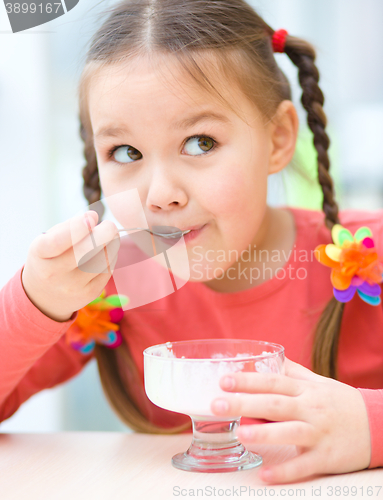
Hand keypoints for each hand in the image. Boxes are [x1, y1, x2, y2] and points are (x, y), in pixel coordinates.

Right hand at [22, 211, 119, 321]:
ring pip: (102, 260)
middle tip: (110, 225)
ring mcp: (73, 286)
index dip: (77, 228)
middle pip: (85, 252)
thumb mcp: (47, 240)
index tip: (92, 217)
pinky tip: (106, 251)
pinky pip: (108, 270)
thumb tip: (94, 217)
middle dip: (104, 234)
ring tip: (110, 237)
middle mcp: (54, 273)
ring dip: (111, 244)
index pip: (57, 242)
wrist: (44, 296)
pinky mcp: (90, 293)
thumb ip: (69, 227)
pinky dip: (111, 256)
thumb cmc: (49, 259)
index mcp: (40, 254)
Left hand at [210, 357, 370, 483]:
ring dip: (264, 434)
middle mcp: (311, 409)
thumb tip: (271, 357)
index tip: (224, 380)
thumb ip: (294, 372)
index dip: (249, 381)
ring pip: (290, 433)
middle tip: (217, 403)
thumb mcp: (319, 382)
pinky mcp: (328, 457)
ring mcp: (319, 433)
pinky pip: (305, 465)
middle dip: (245, 403)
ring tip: (239, 434)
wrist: (378, 424)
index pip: (274, 382)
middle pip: (275, 404)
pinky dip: (285, 471)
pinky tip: (264, 474)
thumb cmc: (341, 402)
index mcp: (306, 390)